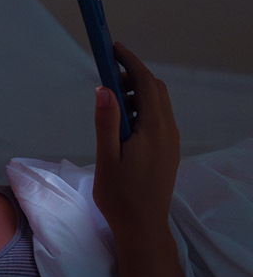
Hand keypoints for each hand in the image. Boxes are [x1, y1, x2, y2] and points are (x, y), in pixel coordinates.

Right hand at [91, 43, 179, 235]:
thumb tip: (104, 88)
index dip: (130, 62)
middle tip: (106, 76)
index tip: (112, 48)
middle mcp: (168, 131)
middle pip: (155, 90)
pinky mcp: (168, 150)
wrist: (143, 227)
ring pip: (158, 104)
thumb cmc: (120, 195)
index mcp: (154, 129)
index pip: (145, 84)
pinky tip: (123, 123)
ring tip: (110, 102)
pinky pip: (159, 118)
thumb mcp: (106, 158)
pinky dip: (142, 109)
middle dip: (133, 76)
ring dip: (137, 93)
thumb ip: (105, 122)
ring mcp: (171, 141)